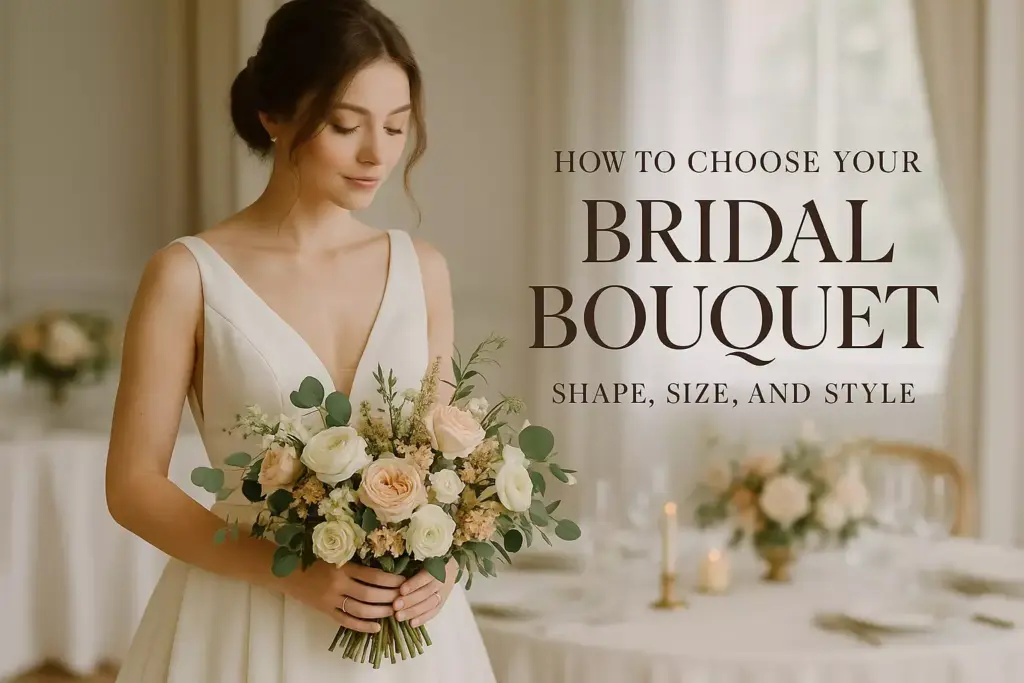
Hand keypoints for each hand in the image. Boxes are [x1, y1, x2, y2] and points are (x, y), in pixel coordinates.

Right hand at [282, 561, 403, 632]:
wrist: (288, 573)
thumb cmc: (315, 560)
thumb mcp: (336, 557)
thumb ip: (355, 564)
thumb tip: (384, 571)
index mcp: (343, 567)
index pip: (373, 576)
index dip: (391, 581)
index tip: (404, 582)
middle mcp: (338, 584)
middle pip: (370, 594)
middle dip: (389, 598)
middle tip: (403, 599)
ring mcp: (331, 600)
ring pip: (360, 610)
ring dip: (379, 612)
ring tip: (393, 612)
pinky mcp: (325, 611)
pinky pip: (346, 621)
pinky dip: (362, 626)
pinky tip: (376, 628)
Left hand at [393, 558, 457, 627]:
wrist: (450, 565)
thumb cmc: (430, 558)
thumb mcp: (423, 555)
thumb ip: (411, 561)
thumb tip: (391, 568)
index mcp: (438, 565)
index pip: (427, 576)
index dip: (414, 584)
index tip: (401, 590)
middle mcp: (442, 580)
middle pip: (427, 592)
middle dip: (410, 600)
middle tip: (395, 606)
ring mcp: (443, 592)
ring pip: (430, 604)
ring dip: (414, 611)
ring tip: (398, 617)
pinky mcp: (443, 602)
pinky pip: (434, 612)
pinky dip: (423, 618)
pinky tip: (411, 624)